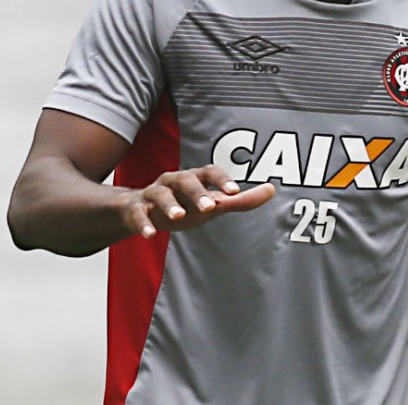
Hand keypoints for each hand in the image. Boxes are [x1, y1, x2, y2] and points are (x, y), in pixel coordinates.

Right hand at [118, 165, 275, 238]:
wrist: (138, 209)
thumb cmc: (183, 205)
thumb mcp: (211, 203)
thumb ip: (240, 200)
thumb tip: (272, 190)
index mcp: (193, 178)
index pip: (209, 171)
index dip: (222, 179)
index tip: (235, 191)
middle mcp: (173, 181)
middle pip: (185, 180)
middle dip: (197, 192)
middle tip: (211, 207)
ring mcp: (152, 193)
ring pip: (160, 194)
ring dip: (170, 204)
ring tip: (178, 217)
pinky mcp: (135, 209)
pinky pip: (138, 213)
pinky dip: (143, 223)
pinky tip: (150, 235)